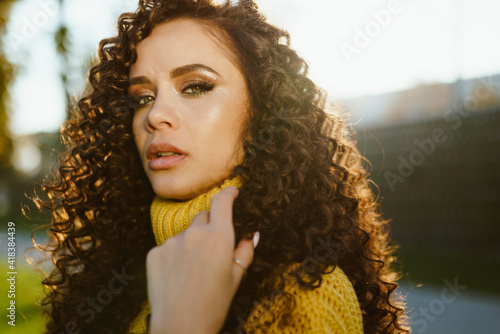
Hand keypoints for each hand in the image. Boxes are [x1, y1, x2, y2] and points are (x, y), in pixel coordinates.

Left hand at [146, 187, 257, 333]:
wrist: (180, 328)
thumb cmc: (213, 306)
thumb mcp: (236, 278)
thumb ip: (244, 251)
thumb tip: (252, 235)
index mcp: (219, 237)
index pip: (223, 202)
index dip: (229, 193)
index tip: (233, 192)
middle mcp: (195, 234)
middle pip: (204, 217)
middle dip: (210, 226)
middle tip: (213, 250)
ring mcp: (172, 242)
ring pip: (185, 234)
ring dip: (191, 243)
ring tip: (193, 271)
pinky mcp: (155, 252)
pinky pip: (168, 246)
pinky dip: (174, 255)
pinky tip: (177, 276)